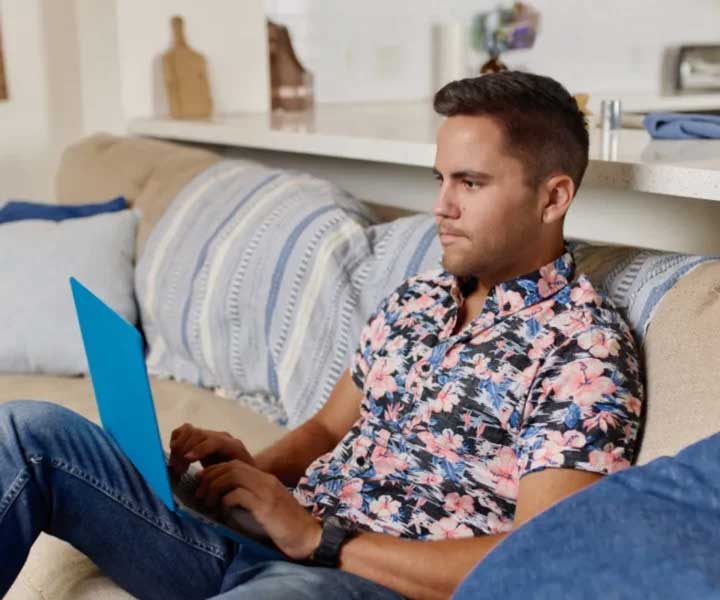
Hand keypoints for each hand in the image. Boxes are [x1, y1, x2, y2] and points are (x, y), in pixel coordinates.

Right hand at [169, 423, 254, 475]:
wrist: (245, 468)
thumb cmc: (241, 477)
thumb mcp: (237, 478)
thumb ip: (225, 476)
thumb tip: (205, 479)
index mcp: (233, 446)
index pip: (215, 441)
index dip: (200, 449)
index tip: (187, 459)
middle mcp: (221, 436)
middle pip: (199, 434)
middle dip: (184, 452)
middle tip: (177, 470)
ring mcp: (210, 434)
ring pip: (190, 431)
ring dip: (178, 448)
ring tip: (174, 465)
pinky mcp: (201, 436)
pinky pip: (185, 430)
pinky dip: (176, 440)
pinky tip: (174, 454)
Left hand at [195, 460, 321, 559]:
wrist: (308, 537)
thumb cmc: (285, 526)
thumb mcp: (264, 507)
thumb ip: (248, 498)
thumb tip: (221, 499)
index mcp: (264, 479)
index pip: (234, 464)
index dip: (213, 471)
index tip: (201, 484)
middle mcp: (265, 481)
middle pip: (231, 466)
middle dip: (210, 477)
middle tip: (199, 494)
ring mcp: (267, 492)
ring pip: (233, 476)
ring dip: (214, 488)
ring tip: (207, 503)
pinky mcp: (266, 507)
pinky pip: (239, 495)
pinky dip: (225, 501)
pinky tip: (223, 511)